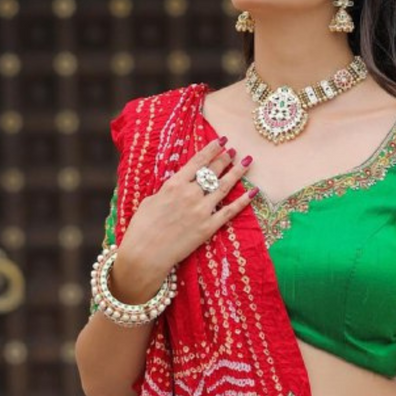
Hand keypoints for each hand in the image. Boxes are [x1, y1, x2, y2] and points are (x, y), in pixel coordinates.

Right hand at [112, 138, 254, 298]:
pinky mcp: (208, 227)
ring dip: (237, 173)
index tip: (221, 140)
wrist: (145, 254)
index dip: (212, 149)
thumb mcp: (151, 200)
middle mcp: (191, 194)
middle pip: (213, 171)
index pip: (198, 161)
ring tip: (246, 162)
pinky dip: (243, 201)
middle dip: (225, 159)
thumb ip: (169, 190)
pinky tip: (253, 192)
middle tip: (234, 151)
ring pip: (225, 187)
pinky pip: (230, 211)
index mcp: (174, 184)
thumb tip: (178, 185)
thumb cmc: (142, 227)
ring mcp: (202, 210)